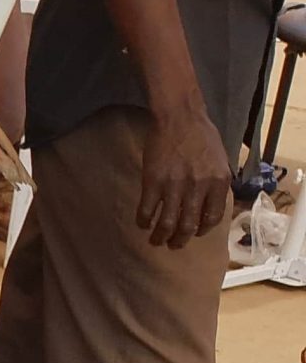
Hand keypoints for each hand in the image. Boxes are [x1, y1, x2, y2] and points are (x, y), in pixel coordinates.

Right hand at [136, 98, 231, 248]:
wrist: (180, 118)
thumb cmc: (201, 136)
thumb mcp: (220, 161)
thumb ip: (216, 183)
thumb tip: (208, 204)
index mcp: (217, 183)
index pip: (212, 218)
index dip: (202, 230)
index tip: (194, 232)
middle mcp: (198, 188)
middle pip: (189, 225)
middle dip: (180, 240)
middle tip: (173, 245)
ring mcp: (174, 186)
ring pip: (167, 223)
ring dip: (161, 236)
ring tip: (156, 241)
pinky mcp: (153, 181)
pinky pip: (147, 209)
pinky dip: (144, 221)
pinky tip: (142, 223)